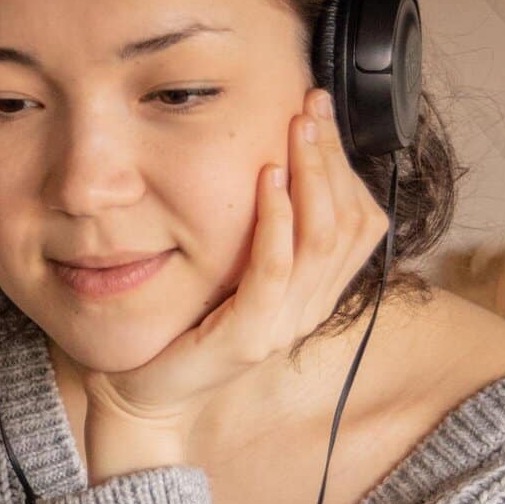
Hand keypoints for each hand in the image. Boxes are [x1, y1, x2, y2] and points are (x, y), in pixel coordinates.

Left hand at [76, 87, 391, 483]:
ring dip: (311, 175)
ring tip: (293, 132)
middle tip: (310, 107)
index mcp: (315, 293)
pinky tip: (267, 181)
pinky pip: (276, 270)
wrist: (145, 396)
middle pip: (349, 222)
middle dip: (331, 156)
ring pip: (322, 239)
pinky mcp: (248, 336)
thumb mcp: (233, 270)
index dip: (345, 163)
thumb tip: (274, 160)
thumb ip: (263, 232)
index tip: (320, 113)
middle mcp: (309, 309)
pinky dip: (276, 220)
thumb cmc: (184, 329)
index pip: (358, 220)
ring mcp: (283, 325)